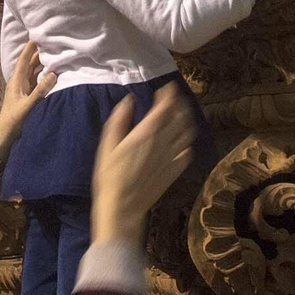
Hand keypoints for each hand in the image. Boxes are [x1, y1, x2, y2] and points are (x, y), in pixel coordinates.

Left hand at [0, 42, 55, 157]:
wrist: (4, 136)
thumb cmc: (13, 120)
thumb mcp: (28, 106)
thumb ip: (40, 91)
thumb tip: (53, 73)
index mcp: (16, 81)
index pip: (24, 60)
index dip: (30, 47)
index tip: (37, 34)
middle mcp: (20, 82)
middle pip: (30, 63)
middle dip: (38, 52)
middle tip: (50, 41)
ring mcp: (24, 89)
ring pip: (34, 71)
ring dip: (42, 62)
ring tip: (54, 52)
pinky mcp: (28, 96)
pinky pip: (37, 80)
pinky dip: (44, 74)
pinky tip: (53, 72)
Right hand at [90, 86, 196, 244]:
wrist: (123, 207)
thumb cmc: (109, 177)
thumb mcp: (107, 146)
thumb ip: (119, 121)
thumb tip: (129, 101)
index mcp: (147, 133)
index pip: (165, 107)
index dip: (169, 94)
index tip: (167, 87)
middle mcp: (164, 142)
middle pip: (180, 116)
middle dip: (180, 103)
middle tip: (175, 98)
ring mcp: (172, 157)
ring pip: (187, 133)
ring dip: (187, 120)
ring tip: (181, 114)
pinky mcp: (175, 171)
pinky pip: (187, 152)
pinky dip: (187, 142)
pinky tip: (181, 141)